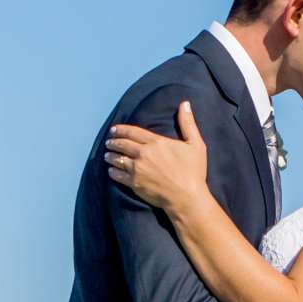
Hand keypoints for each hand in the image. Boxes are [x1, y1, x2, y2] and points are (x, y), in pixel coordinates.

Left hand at [105, 100, 209, 215]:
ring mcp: (137, 169)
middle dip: (113, 142)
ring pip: (117, 159)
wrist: (187, 198)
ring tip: (107, 155)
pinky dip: (112, 171)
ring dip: (110, 156)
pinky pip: (118, 175)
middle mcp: (144, 154)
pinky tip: (111, 170)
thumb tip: (185, 104)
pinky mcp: (134, 183)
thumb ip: (188, 123)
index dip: (121, 129)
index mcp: (156, 142)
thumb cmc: (194, 172)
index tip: (114, 129)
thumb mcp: (195, 144)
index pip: (132, 132)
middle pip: (122, 144)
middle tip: (108, 141)